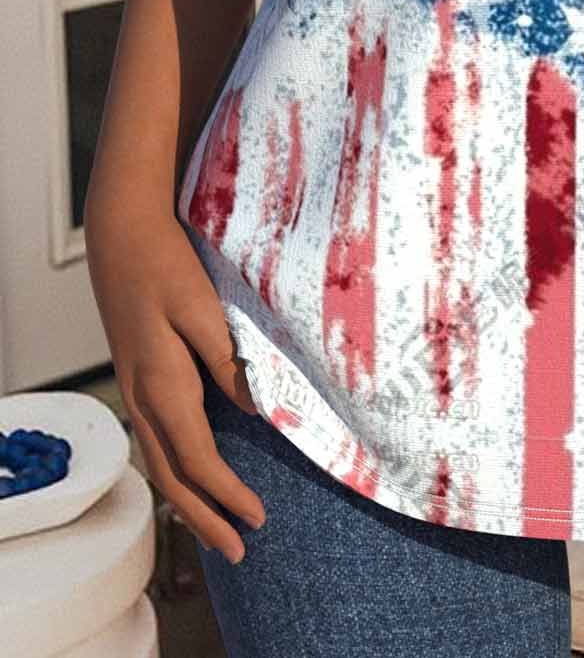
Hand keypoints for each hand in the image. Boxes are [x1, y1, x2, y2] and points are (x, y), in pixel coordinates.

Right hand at [84, 203, 265, 564]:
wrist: (122, 234)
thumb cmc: (167, 265)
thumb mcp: (203, 309)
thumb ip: (228, 361)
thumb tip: (256, 409)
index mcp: (163, 387)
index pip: (198, 461)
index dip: (227, 495)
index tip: (258, 519)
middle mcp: (144, 397)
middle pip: (173, 477)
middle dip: (203, 519)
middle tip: (237, 551)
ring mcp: (136, 389)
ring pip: (161, 462)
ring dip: (188, 500)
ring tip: (214, 528)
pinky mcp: (139, 376)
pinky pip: (157, 439)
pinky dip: (176, 469)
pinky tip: (193, 472)